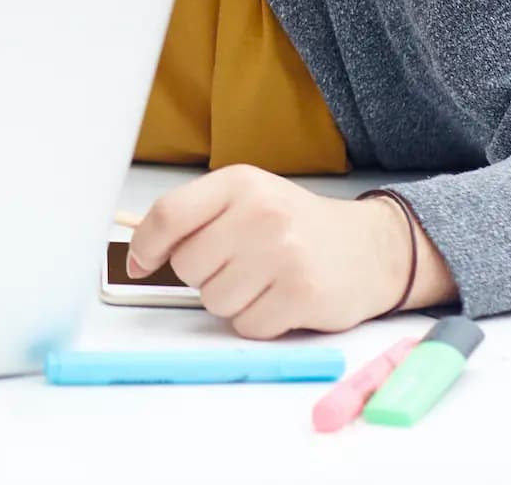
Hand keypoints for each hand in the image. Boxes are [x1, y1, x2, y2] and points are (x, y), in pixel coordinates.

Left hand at [127, 166, 448, 338]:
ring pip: (213, 301)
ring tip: (263, 281)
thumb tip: (138, 253)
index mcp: (239, 184)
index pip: (169, 215)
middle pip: (187, 266)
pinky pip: (246, 325)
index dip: (145, 245)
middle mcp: (260, 214)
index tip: (140, 263)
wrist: (372, 248)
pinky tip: (281, 299)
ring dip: (232, 300)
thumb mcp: (247, 200)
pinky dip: (258, 321)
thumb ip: (195, 218)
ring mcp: (283, 254)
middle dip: (204, 274)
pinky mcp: (302, 294)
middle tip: (237, 265)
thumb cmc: (297, 226)